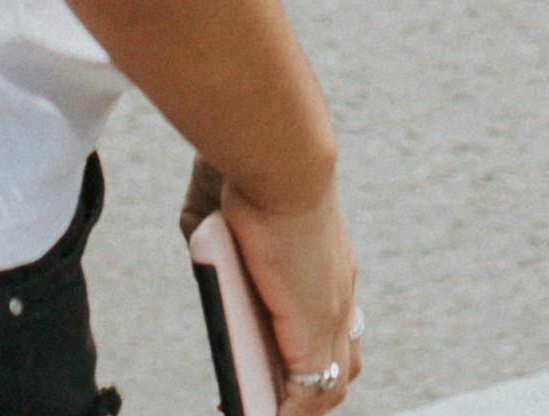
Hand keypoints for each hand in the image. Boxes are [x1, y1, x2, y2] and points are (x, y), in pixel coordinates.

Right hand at [214, 158, 364, 408]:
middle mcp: (339, 290)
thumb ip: (216, 244)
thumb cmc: (243, 176)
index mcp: (324, 263)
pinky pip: (308, 388)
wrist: (273, 158)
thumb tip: (206, 247)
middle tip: (271, 403)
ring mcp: (332, 310)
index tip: (278, 370)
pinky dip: (288, 412)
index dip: (308, 354)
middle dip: (307, 391)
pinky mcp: (314, 325)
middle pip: (341, 361)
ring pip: (332, 379)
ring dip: (300, 405)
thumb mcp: (221, 218)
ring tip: (264, 414)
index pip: (331, 325)